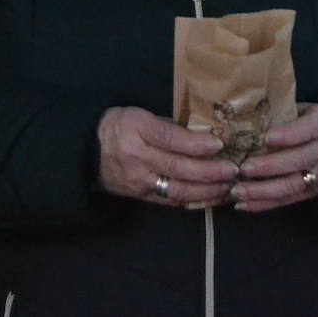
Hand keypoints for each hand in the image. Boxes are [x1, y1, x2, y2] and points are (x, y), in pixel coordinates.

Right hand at [96, 107, 237, 207]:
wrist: (85, 151)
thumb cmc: (117, 126)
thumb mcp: (140, 115)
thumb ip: (168, 126)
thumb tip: (202, 136)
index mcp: (136, 129)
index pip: (171, 138)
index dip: (197, 144)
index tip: (219, 144)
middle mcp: (136, 157)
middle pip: (178, 168)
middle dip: (209, 171)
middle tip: (232, 170)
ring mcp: (137, 180)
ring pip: (176, 190)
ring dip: (205, 191)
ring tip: (226, 187)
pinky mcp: (139, 196)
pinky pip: (168, 201)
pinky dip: (191, 200)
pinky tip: (208, 196)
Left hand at [230, 103, 317, 212]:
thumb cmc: (315, 123)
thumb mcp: (307, 110)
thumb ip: (284, 111)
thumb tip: (244, 112)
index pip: (308, 129)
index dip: (288, 135)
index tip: (266, 138)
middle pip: (298, 161)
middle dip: (268, 167)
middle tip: (242, 168)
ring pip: (292, 186)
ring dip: (262, 191)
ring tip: (237, 190)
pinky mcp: (314, 193)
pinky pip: (288, 201)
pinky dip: (264, 204)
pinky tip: (243, 204)